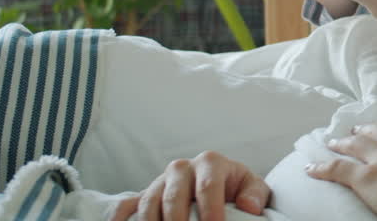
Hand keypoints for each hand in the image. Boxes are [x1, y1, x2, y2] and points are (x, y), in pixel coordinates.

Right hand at [111, 151, 269, 220]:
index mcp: (210, 162)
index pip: (208, 187)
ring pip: (150, 203)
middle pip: (174, 196)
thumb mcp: (250, 185)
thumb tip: (249, 207)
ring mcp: (160, 181)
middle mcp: (182, 168)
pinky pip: (127, 205)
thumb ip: (254, 193)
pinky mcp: (145, 194)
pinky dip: (122, 218)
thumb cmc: (235, 186)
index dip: (210, 211)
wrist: (218, 181)